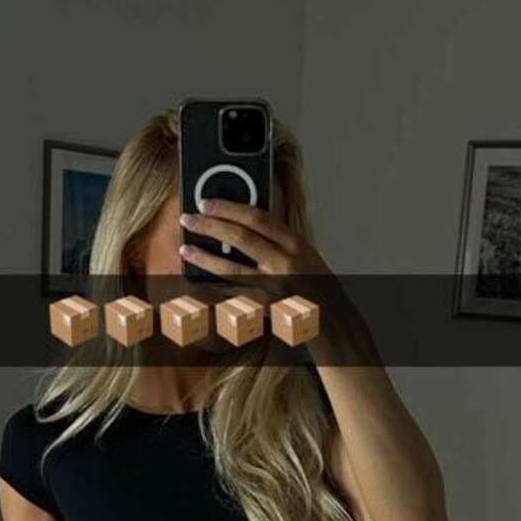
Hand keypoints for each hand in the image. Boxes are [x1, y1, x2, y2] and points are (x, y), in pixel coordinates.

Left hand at [178, 196, 347, 331]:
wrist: (334, 319)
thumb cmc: (315, 284)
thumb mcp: (303, 253)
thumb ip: (276, 239)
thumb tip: (239, 223)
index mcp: (295, 243)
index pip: (257, 217)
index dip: (228, 207)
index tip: (207, 201)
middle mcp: (286, 262)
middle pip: (240, 237)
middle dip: (210, 225)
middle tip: (188, 218)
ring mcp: (276, 286)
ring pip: (231, 268)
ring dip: (204, 257)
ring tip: (186, 249)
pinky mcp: (267, 309)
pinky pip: (234, 296)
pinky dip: (214, 289)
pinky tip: (198, 283)